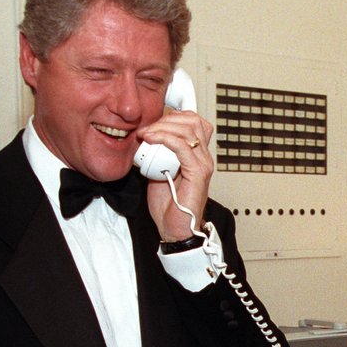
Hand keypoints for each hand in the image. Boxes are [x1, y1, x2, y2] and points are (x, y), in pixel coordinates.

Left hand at [138, 110, 215, 241]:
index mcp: (196, 155)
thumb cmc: (169, 206)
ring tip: (146, 134)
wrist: (174, 229)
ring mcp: (203, 164)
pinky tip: (151, 140)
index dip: (171, 117)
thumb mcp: (157, 171)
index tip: (151, 124)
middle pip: (193, 120)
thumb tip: (143, 137)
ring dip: (163, 126)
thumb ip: (156, 153)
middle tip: (147, 128)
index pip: (192, 122)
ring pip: (189, 129)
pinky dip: (165, 138)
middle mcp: (203, 157)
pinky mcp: (198, 173)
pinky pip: (182, 146)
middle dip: (166, 119)